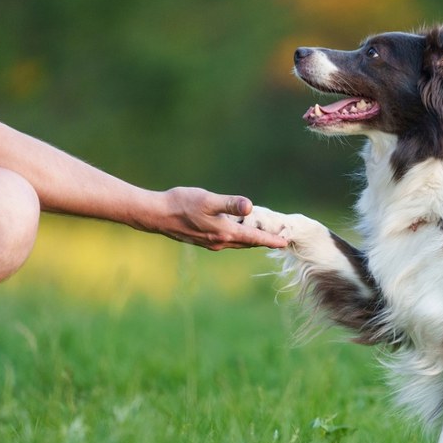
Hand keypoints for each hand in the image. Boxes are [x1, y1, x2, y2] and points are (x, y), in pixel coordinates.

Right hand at [155, 187, 288, 250]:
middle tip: (279, 239)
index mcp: (224, 232)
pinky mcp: (202, 240)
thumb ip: (230, 203)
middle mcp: (220, 241)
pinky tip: (238, 232)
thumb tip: (250, 206)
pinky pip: (227, 241)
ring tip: (264, 237)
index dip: (271, 240)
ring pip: (237, 243)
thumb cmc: (181, 203)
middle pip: (248, 242)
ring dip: (251, 240)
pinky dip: (238, 238)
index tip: (285, 242)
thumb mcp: (208, 199)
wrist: (156, 215)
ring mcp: (210, 243)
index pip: (254, 237)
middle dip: (264, 241)